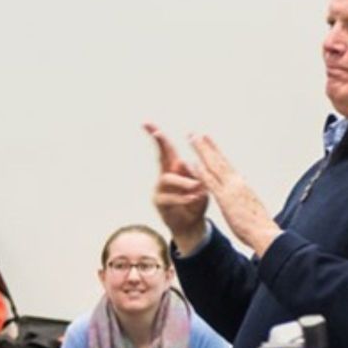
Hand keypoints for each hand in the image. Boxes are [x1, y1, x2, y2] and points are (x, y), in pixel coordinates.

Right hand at [145, 122, 209, 250]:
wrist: (191, 224)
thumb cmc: (196, 201)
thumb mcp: (201, 185)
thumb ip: (198, 176)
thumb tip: (192, 166)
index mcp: (175, 168)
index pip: (166, 149)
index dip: (156, 135)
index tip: (146, 123)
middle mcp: (165, 175)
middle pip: (160, 156)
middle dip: (159, 143)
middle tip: (158, 132)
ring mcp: (159, 188)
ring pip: (167, 178)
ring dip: (184, 182)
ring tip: (197, 188)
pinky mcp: (159, 202)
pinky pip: (169, 197)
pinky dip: (184, 197)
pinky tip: (194, 198)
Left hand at [186, 134, 281, 256]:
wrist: (265, 234)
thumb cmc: (259, 226)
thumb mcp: (250, 209)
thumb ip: (242, 201)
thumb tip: (239, 200)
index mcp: (241, 186)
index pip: (226, 166)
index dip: (216, 153)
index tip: (208, 143)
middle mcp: (236, 183)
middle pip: (219, 160)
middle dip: (207, 146)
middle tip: (196, 134)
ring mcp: (230, 189)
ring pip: (213, 165)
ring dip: (202, 151)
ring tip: (192, 139)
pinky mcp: (225, 199)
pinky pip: (209, 182)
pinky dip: (200, 171)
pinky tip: (190, 163)